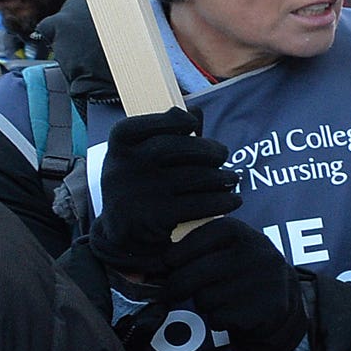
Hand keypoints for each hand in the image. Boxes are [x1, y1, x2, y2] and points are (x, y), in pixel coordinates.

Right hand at [88, 111, 238, 278]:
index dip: (173, 120)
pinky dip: (221, 201)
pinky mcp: (154, 218)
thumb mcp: (142, 160)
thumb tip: (194, 110)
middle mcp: (122, 167)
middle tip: (223, 154)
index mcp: (118, 147)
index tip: (192, 123)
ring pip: (194, 175)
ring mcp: (137, 193)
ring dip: (221, 177)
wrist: (124, 239)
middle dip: (208, 149)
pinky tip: (232, 200)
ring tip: (232, 179)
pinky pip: (198, 203)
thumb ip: (166, 135)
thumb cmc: (141, 189)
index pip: (146, 123)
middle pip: (177, 146)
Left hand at [161, 218, 305, 350]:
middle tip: (174, 290)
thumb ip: (198, 249)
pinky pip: (220, 317)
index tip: (171, 262)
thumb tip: (148, 264)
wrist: (281, 302)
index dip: (179, 253)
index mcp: (242, 233)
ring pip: (205, 298)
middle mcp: (255, 252)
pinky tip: (232, 313)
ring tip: (219, 298)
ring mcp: (262, 280)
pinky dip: (219, 319)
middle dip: (179, 285)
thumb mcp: (228, 250)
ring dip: (204, 303)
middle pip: (195, 273)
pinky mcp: (264, 308)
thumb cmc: (240, 274)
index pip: (200, 237)